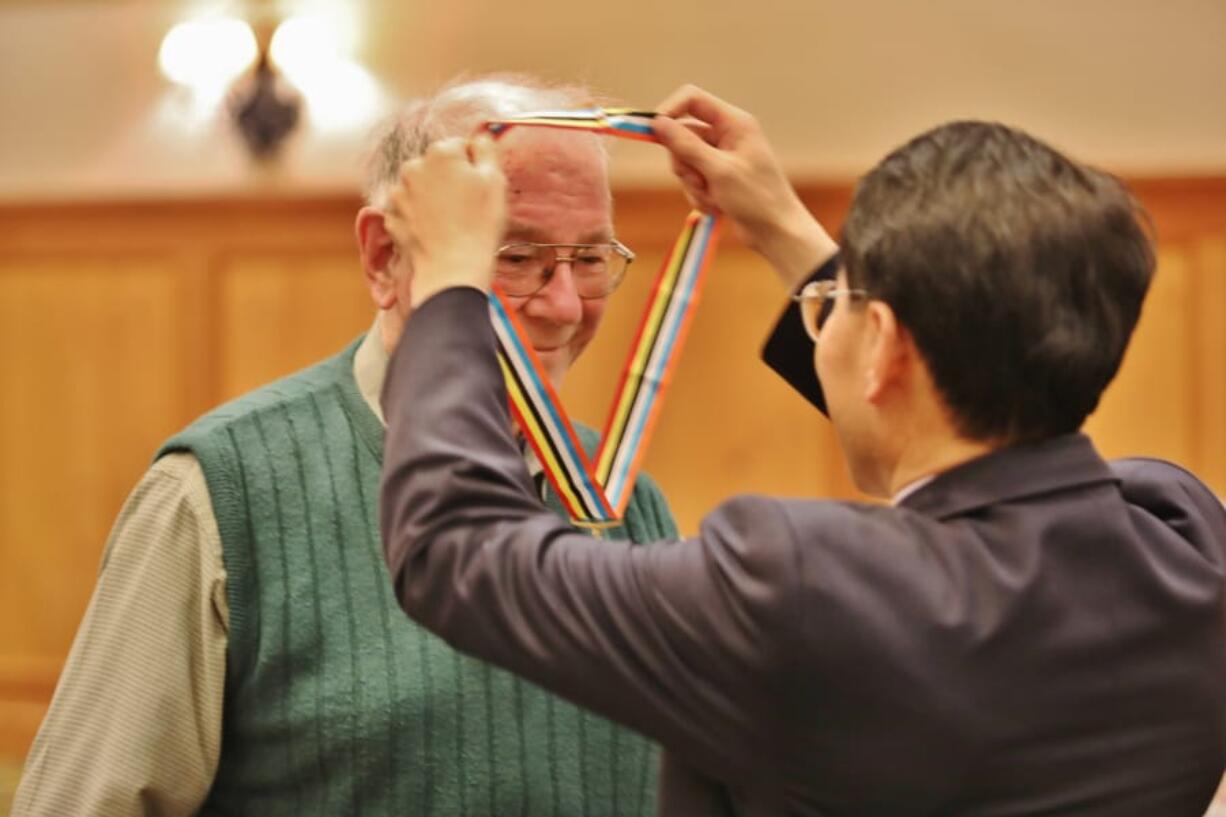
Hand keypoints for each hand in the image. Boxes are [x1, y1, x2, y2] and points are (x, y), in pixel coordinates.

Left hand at [385, 135, 506, 306]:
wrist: (452, 268)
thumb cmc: (479, 224)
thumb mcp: (495, 181)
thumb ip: (487, 149)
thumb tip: (480, 136)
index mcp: (441, 152)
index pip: (460, 147)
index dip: (473, 167)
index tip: (479, 189)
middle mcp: (413, 165)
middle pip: (437, 166)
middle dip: (449, 179)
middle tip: (466, 207)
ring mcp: (398, 192)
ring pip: (421, 187)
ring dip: (432, 198)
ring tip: (450, 222)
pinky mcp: (391, 215)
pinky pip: (409, 209)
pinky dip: (419, 217)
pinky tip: (434, 232)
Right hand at [653, 85, 837, 286]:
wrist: (776, 232)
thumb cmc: (757, 198)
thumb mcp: (718, 170)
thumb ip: (686, 145)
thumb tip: (658, 123)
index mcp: (734, 123)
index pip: (692, 99)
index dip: (669, 111)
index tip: (652, 131)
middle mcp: (727, 135)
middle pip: (682, 135)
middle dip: (684, 163)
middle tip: (698, 181)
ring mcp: (720, 157)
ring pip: (684, 161)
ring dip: (692, 184)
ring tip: (713, 198)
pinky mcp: (717, 178)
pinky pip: (692, 180)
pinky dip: (699, 195)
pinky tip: (717, 207)